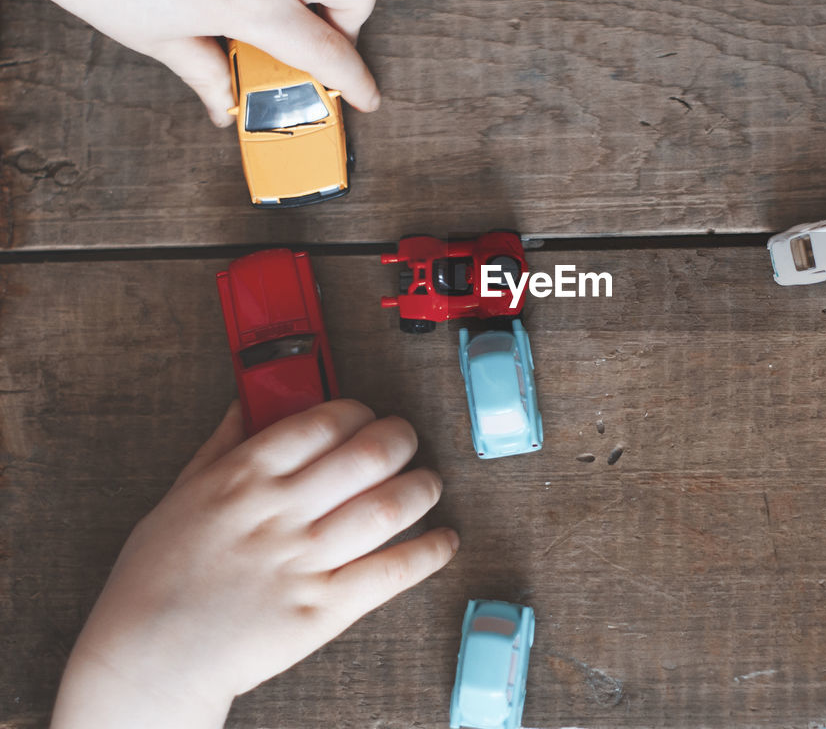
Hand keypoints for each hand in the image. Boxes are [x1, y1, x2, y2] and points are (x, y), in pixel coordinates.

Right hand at [51, 400, 457, 728]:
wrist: (148, 660)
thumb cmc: (156, 578)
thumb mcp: (178, 496)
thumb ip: (221, 446)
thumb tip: (247, 400)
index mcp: (243, 478)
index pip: (324, 421)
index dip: (359, 412)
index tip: (366, 417)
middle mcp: (280, 513)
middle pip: (369, 454)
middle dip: (401, 439)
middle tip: (406, 443)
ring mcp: (305, 562)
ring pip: (389, 506)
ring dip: (423, 488)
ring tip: (429, 485)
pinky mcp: (323, 610)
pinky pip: (392, 571)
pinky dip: (429, 552)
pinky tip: (444, 541)